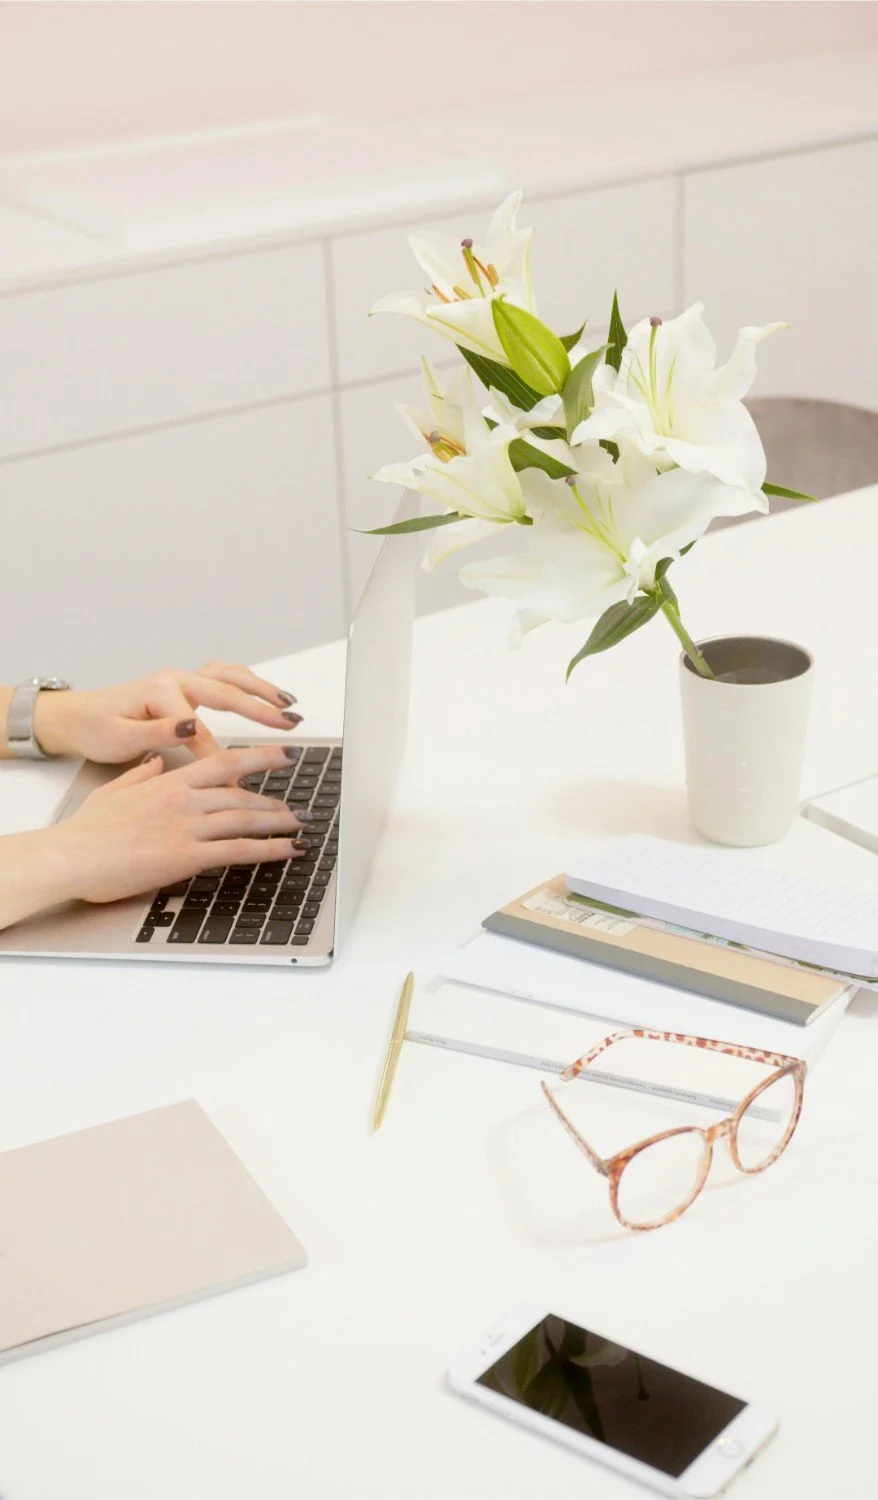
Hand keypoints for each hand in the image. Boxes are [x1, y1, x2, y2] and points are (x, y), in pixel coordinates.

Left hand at [33, 662, 302, 762]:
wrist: (78, 717)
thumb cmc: (97, 729)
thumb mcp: (121, 737)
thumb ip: (158, 733)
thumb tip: (190, 727)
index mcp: (160, 691)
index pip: (201, 731)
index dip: (221, 759)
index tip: (239, 782)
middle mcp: (174, 679)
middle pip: (227, 692)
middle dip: (261, 710)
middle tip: (288, 724)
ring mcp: (181, 679)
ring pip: (230, 677)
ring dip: (261, 688)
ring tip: (288, 703)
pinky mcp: (184, 686)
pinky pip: (224, 678)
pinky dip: (247, 683)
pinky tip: (265, 694)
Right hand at [49, 746, 311, 903]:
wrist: (70, 856)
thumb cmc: (86, 831)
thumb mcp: (115, 790)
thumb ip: (141, 774)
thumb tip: (157, 761)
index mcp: (168, 781)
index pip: (223, 761)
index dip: (258, 756)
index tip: (283, 753)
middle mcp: (183, 799)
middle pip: (241, 790)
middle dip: (277, 794)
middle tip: (300, 799)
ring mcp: (186, 826)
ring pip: (245, 817)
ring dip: (279, 822)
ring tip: (301, 825)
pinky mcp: (186, 855)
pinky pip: (238, 849)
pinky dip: (269, 849)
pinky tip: (288, 850)